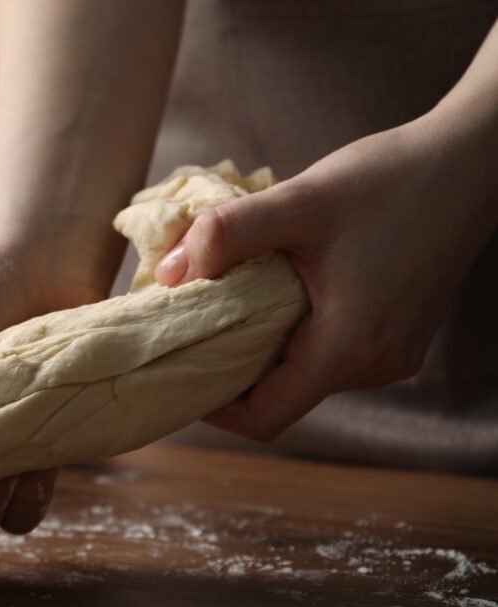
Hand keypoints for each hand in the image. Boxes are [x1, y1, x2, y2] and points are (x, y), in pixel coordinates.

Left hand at [154, 119, 497, 441]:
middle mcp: (375, 366)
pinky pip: (334, 350)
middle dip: (232, 366)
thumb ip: (224, 236)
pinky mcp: (401, 334)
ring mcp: (393, 354)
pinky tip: (279, 288)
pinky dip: (298, 330)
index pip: (264, 418)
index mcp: (348, 349)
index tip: (178, 369)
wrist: (471, 162)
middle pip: (283, 395)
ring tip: (232, 299)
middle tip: (192, 325)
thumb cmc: (390, 180)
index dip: (213, 407)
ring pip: (308, 371)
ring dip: (265, 344)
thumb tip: (166, 275)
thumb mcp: (296, 202)